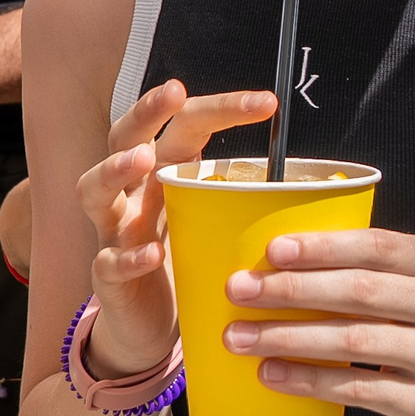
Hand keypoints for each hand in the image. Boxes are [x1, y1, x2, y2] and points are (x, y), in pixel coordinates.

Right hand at [75, 82, 274, 374]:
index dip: (221, 108)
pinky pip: (110, 260)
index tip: (267, 102)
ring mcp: (114, 231)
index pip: (184, 125)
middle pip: (125, 138)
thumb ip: (247, 202)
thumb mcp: (215, 223)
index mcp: (164, 172)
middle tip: (175, 91)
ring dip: (116, 169)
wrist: (150, 324)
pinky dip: (130, 256)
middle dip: (147, 110)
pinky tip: (153, 253)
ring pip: (94, 189)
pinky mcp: (108, 275)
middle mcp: (133, 192)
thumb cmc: (186, 262)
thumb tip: (320, 189)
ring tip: (144, 159)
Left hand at [223, 229, 414, 415]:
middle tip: (239, 290)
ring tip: (240, 337)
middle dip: (293, 290)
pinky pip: (358, 389)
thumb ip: (370, 272)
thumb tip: (276, 265)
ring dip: (289, 337)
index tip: (272, 250)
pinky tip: (272, 374)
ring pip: (354, 342)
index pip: (376, 247)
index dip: (323, 247)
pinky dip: (309, 381)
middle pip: (360, 292)